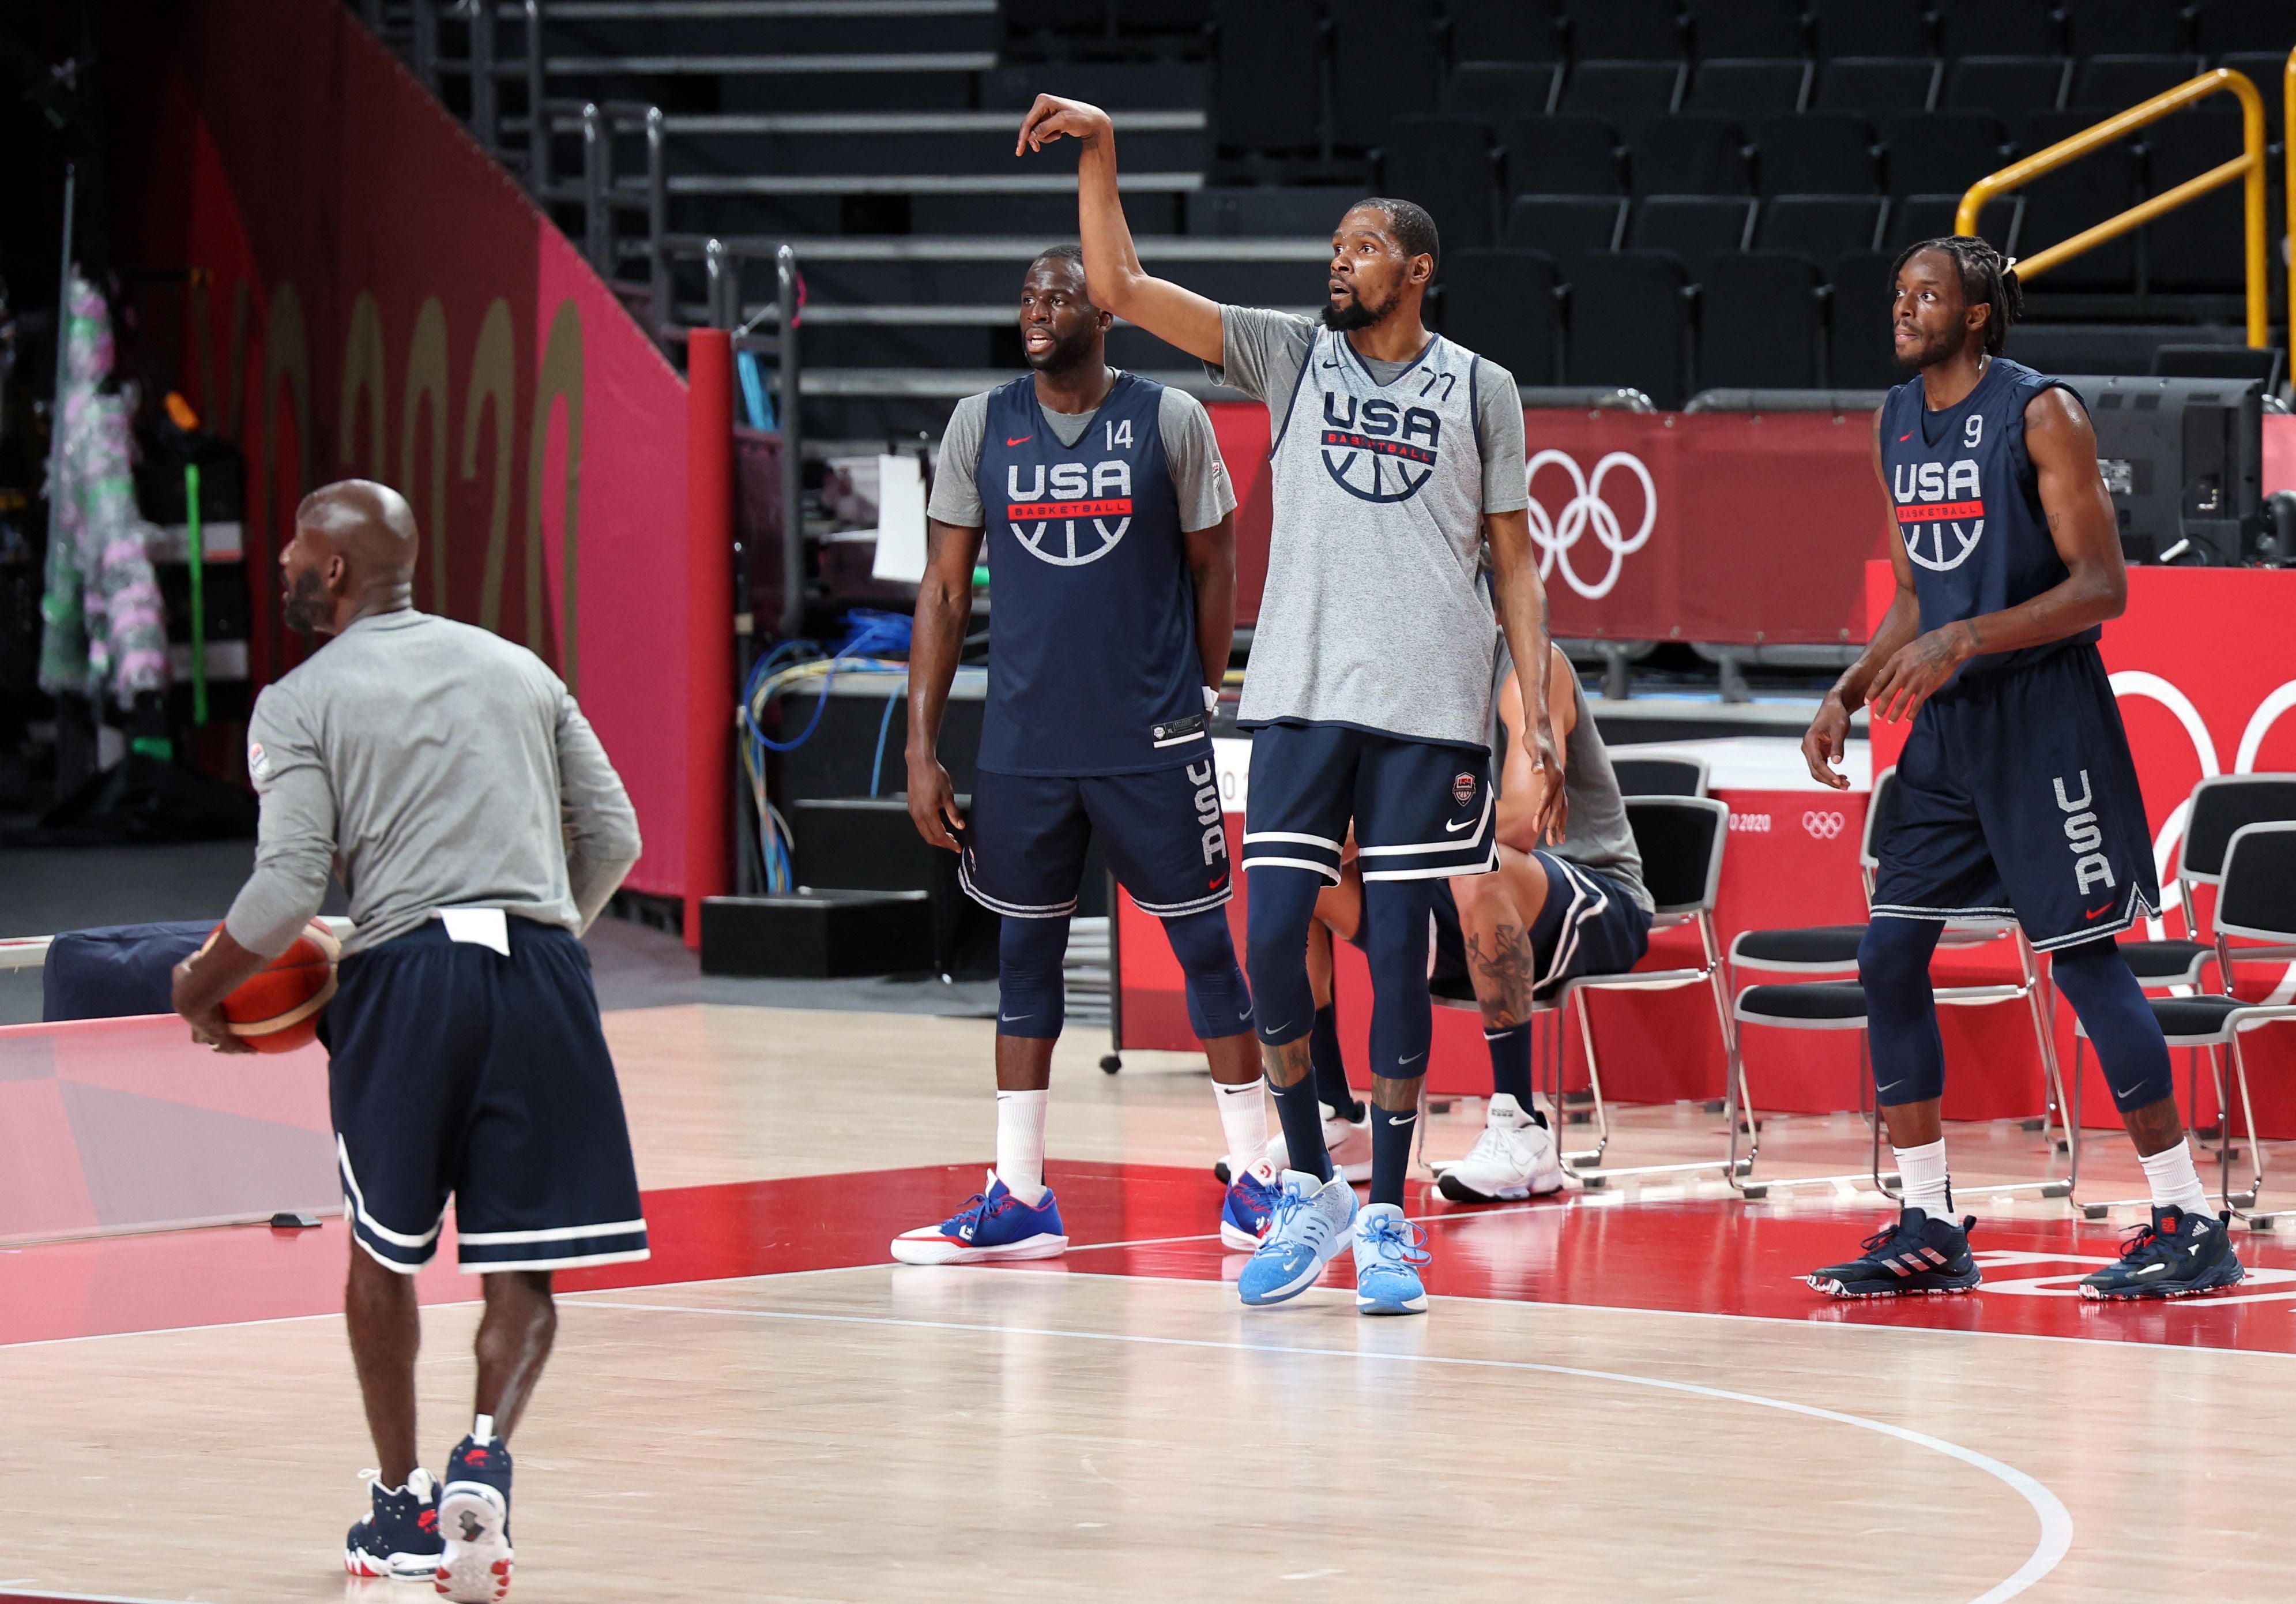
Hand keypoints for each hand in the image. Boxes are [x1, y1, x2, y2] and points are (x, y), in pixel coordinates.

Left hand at [172, 959, 253, 1054]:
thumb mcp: (186, 966)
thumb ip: (191, 961)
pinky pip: (235, 1046)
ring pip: (220, 1045)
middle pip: (200, 1037)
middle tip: (217, 1038)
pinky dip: (243, 1049)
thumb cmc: (189, 980)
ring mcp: (210, 1033)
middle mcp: (198, 1025)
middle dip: (206, 1038)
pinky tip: (254, 1050)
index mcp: (191, 1012)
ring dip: (229, 1047)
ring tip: (243, 1048)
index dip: (195, 1023)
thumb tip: (198, 954)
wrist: (192, 995)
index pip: (191, 1020)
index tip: (203, 1019)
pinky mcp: (221, 1036)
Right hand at [906, 752, 962, 851]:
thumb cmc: (934, 775)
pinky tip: (938, 827)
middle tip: (954, 844)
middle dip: (942, 843)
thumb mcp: (948, 795)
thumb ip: (953, 813)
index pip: (940, 835)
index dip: (950, 843)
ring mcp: (913, 811)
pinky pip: (920, 824)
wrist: (920, 763)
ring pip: (924, 832)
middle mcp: (917, 814)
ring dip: (935, 837)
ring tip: (948, 837)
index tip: (958, 848)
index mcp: (927, 813)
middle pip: (930, 837)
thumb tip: (961, 826)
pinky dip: (929, 830)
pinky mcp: (911, 807)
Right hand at [1016, 94, 1111, 156]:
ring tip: (1059, 135)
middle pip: (1029, 126)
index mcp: (1043, 101)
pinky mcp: (1049, 118)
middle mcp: (1042, 103)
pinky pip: (1042, 131)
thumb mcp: (1063, 123)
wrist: (1094, 121)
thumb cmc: (1080, 119)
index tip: (1019, 151)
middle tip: (1038, 149)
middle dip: (1037, 137)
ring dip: (1046, 137)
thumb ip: (1045, 128)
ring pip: (1036, 130)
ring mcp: (1045, 111)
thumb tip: (1030, 136)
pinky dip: (1049, 136)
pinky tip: (1060, 134)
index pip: (1028, 121)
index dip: (1023, 137)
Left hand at [1527, 720, 1567, 844]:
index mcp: (1554, 775)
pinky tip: (1557, 823)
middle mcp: (1559, 780)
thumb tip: (1537, 771)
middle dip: (1555, 826)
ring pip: (1562, 807)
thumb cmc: (1534, 738)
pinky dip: (1559, 814)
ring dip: (1560, 824)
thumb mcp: (1533, 747)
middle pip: (1558, 807)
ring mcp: (1559, 781)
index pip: (1547, 799)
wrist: (1540, 727)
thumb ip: (1536, 761)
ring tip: (1558, 840)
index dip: (1540, 813)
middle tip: (1552, 843)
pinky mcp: (1556, 780)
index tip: (1534, 827)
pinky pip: (1560, 802)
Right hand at [1801, 696, 1853, 790]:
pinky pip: (1822, 767)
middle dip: (1830, 781)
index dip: (1828, 775)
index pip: (1818, 764)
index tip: (1840, 782)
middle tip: (1847, 787)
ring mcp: (1812, 751)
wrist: (1833, 707)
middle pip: (1816, 771)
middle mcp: (1807, 748)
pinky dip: (1832, 774)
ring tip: (1847, 784)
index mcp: (1810, 741)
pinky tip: (1843, 777)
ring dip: (1831, 779)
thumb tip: (1837, 763)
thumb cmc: (1836, 716)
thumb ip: (1838, 746)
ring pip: (1818, 771)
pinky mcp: (1818, 752)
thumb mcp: (1840, 729)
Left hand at [1864, 623, 1974, 724]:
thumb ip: (1895, 662)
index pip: (1878, 681)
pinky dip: (1911, 713)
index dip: (1871, 693)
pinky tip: (1907, 718)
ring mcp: (1915, 681)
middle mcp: (1903, 672)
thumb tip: (1882, 673)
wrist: (1950, 644)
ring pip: (1900, 702)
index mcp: (1895, 660)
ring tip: (1890, 721)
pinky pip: (1916, 704)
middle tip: (1877, 717)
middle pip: (1887, 694)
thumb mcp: (1906, 649)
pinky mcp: (1928, 687)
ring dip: (1894, 714)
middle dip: (1881, 708)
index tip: (1867, 702)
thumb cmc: (1928, 643)